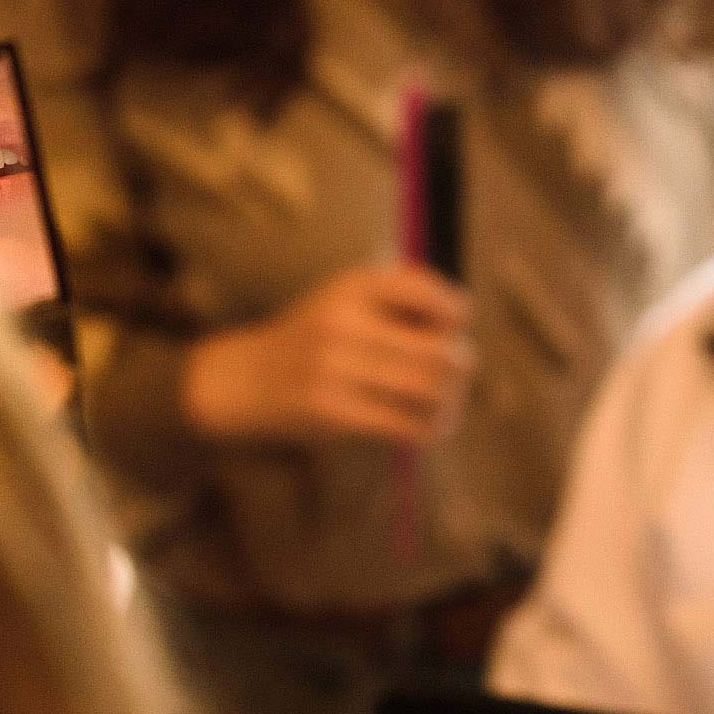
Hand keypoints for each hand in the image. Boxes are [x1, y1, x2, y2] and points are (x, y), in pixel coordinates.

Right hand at [182, 265, 474, 445]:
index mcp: (354, 285)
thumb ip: (402, 295)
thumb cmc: (317, 336)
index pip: (431, 295)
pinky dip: (430, 428)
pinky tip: (432, 427)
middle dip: (460, 364)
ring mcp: (337, 369)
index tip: (448, 330)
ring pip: (428, 390)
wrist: (249, 378)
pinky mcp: (335, 412)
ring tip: (448, 405)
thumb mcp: (348, 297)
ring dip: (450, 400)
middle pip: (439, 350)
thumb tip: (463, 314)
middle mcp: (345, 322)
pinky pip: (405, 424)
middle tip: (457, 372)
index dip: (454, 316)